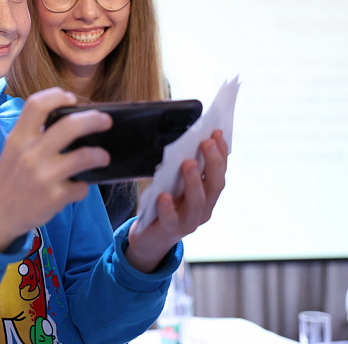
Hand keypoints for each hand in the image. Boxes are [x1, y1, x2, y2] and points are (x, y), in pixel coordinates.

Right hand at [0, 87, 111, 250]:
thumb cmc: (10, 177)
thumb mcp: (14, 149)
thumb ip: (34, 133)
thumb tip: (71, 120)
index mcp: (18, 138)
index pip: (37, 104)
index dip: (57, 96)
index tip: (71, 99)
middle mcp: (30, 154)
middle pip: (70, 125)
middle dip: (94, 120)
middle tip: (105, 121)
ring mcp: (43, 177)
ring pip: (84, 156)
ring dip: (99, 155)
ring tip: (103, 157)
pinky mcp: (54, 198)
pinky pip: (81, 187)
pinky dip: (84, 186)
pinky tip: (78, 187)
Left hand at [125, 129, 227, 272]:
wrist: (148, 236)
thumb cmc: (163, 204)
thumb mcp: (174, 184)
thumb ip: (181, 168)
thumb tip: (185, 140)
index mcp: (207, 195)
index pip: (219, 172)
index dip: (221, 153)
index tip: (217, 133)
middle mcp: (203, 209)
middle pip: (214, 186)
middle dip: (213, 162)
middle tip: (206, 142)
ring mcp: (188, 222)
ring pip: (197, 202)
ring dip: (194, 181)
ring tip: (188, 163)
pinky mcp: (169, 230)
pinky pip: (171, 220)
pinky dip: (168, 208)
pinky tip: (163, 196)